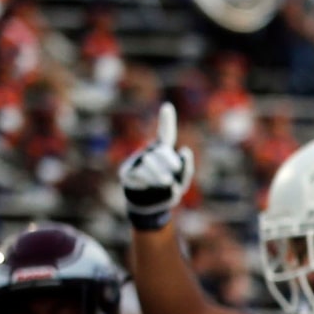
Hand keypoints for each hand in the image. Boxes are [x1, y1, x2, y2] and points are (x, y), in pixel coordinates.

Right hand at [118, 101, 195, 231]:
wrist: (150, 206)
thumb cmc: (168, 190)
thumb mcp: (181, 182)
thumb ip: (186, 168)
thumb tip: (185, 151)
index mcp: (164, 151)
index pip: (166, 134)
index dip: (166, 120)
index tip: (167, 106)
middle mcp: (149, 152)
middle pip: (162, 151)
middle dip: (171, 163)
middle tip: (173, 174)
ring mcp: (137, 161)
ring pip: (150, 161)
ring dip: (161, 175)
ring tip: (165, 182)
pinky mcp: (127, 172)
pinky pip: (140, 172)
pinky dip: (149, 181)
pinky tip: (148, 185)